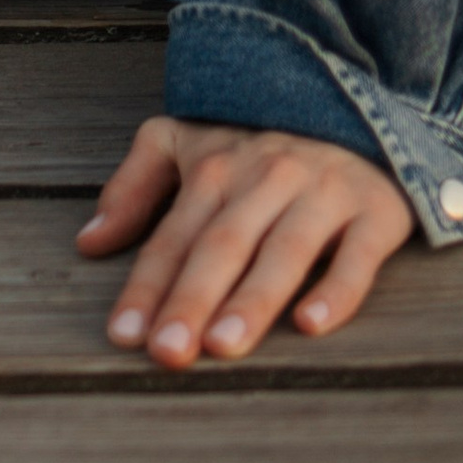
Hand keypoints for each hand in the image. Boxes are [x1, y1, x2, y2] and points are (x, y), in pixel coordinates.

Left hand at [79, 117, 413, 366]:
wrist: (359, 110)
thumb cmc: (260, 145)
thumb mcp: (188, 143)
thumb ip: (134, 186)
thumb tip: (88, 243)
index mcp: (218, 166)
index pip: (174, 236)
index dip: (146, 286)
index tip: (123, 336)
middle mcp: (268, 178)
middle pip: (223, 244)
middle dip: (192, 299)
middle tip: (168, 352)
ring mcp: (323, 194)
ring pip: (284, 251)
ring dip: (252, 300)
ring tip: (223, 347)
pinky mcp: (375, 212)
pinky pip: (357, 255)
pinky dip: (336, 289)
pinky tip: (311, 323)